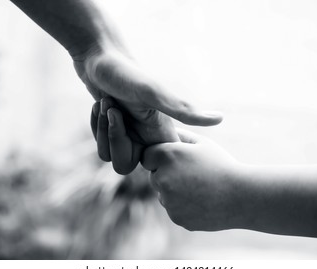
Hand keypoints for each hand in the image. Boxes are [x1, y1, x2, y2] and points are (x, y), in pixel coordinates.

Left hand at [76, 47, 221, 172]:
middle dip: (114, 141)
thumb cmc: (125, 72)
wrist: (97, 55)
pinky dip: (97, 126)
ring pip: (110, 157)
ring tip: (107, 104)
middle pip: (125, 164)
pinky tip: (100, 106)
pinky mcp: (113, 129)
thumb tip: (220, 119)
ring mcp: (128, 133)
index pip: (157, 163)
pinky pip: (102, 146)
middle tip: (114, 111)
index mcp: (160, 131)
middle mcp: (145, 135)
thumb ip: (183, 110)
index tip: (133, 126)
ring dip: (102, 130)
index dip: (143, 156)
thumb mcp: (153, 92)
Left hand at [141, 129, 245, 230]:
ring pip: (164, 194)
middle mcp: (162, 179)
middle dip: (167, 174)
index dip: (161, 156)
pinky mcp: (176, 217)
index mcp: (167, 156)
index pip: (148, 156)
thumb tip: (164, 131)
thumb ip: (179, 135)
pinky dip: (184, 206)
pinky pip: (174, 209)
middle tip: (192, 173)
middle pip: (154, 176)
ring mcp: (168, 201)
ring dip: (174, 191)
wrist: (242, 196)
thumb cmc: (222, 165)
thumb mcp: (202, 143)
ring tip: (200, 187)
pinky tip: (203, 200)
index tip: (176, 159)